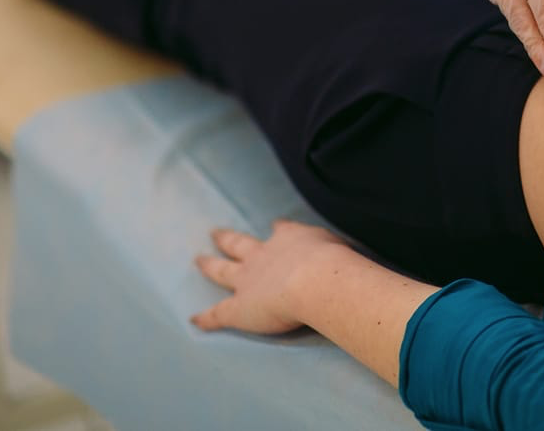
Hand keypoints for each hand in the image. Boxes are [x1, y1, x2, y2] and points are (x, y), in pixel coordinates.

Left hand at [191, 221, 347, 335]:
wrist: (316, 280)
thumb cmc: (336, 263)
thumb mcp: (342, 247)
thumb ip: (338, 251)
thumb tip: (349, 256)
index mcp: (289, 239)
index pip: (281, 231)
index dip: (278, 229)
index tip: (274, 224)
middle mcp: (263, 256)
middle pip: (240, 244)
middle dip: (228, 238)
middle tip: (215, 232)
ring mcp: (247, 280)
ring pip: (222, 270)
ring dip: (210, 265)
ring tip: (198, 259)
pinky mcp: (238, 308)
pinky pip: (218, 314)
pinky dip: (206, 318)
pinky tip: (194, 319)